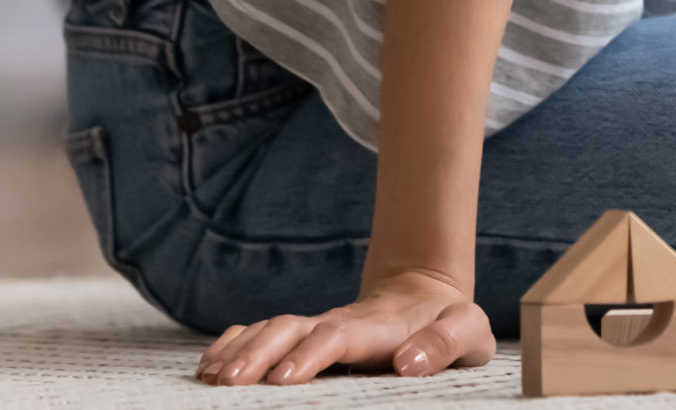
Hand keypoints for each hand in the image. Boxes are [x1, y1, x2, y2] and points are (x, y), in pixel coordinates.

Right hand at [193, 268, 495, 384]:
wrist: (427, 293)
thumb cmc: (448, 321)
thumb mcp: (467, 330)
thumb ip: (444, 344)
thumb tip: (408, 362)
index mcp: (378, 327)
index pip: (337, 337)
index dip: (309, 354)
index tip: (282, 377)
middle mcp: (339, 324)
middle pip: (292, 330)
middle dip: (258, 354)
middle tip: (229, 382)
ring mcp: (318, 327)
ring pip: (271, 330)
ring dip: (239, 351)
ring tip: (210, 377)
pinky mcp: (304, 335)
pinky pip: (262, 332)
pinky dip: (234, 344)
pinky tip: (209, 363)